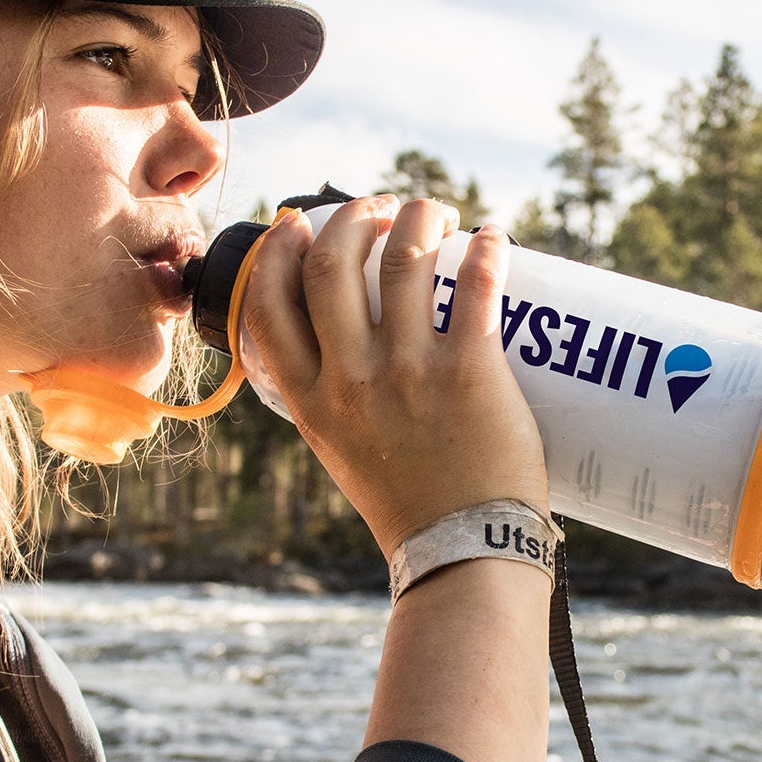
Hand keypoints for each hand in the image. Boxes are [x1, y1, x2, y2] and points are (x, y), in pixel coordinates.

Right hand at [238, 196, 548, 557]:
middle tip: (381, 208)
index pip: (268, 302)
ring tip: (435, 210)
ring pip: (403, 259)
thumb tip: (346, 349)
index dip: (279, 250)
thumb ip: (333, 400)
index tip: (300, 221)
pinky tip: (493, 238)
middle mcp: (350, 379)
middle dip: (353, 216)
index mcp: (310, 400)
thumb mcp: (343, 452)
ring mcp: (409, 372)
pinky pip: (475, 287)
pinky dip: (486, 251)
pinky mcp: (470, 370)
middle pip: (333, 263)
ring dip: (419, 216)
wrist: (464, 552)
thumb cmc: (411, 507)